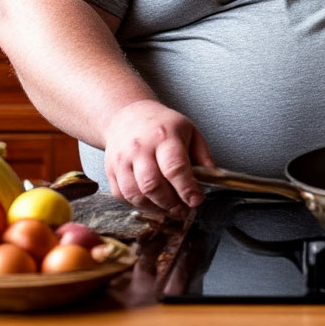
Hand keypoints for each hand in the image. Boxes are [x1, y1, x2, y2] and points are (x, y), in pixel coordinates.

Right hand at [103, 100, 214, 216]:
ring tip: (170, 208)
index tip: (196, 200)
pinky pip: (122, 196)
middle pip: (153, 185)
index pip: (175, 167)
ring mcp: (122, 160)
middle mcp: (140, 148)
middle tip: (184, 209)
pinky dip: (138, 205)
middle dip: (171, 203)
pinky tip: (152, 202)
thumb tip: (213, 179)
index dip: (187, 188)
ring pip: (136, 194)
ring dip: (155, 208)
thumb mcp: (190, 131)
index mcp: (164, 136)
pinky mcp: (111, 171)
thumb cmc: (162, 125)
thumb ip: (203, 156)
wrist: (127, 116)